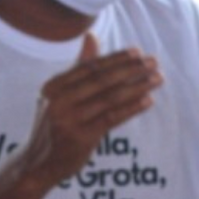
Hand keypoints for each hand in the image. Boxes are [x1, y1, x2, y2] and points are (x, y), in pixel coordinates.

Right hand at [21, 34, 162, 185]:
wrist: (41, 163)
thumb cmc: (56, 125)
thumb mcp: (62, 95)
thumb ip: (79, 68)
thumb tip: (91, 36)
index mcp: (54, 87)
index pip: (90, 67)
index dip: (116, 58)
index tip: (138, 52)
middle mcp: (59, 101)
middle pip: (102, 80)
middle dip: (132, 69)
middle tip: (154, 62)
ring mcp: (70, 120)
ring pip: (110, 98)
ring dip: (138, 87)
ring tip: (157, 79)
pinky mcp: (82, 137)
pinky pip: (112, 118)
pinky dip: (132, 108)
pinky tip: (147, 100)